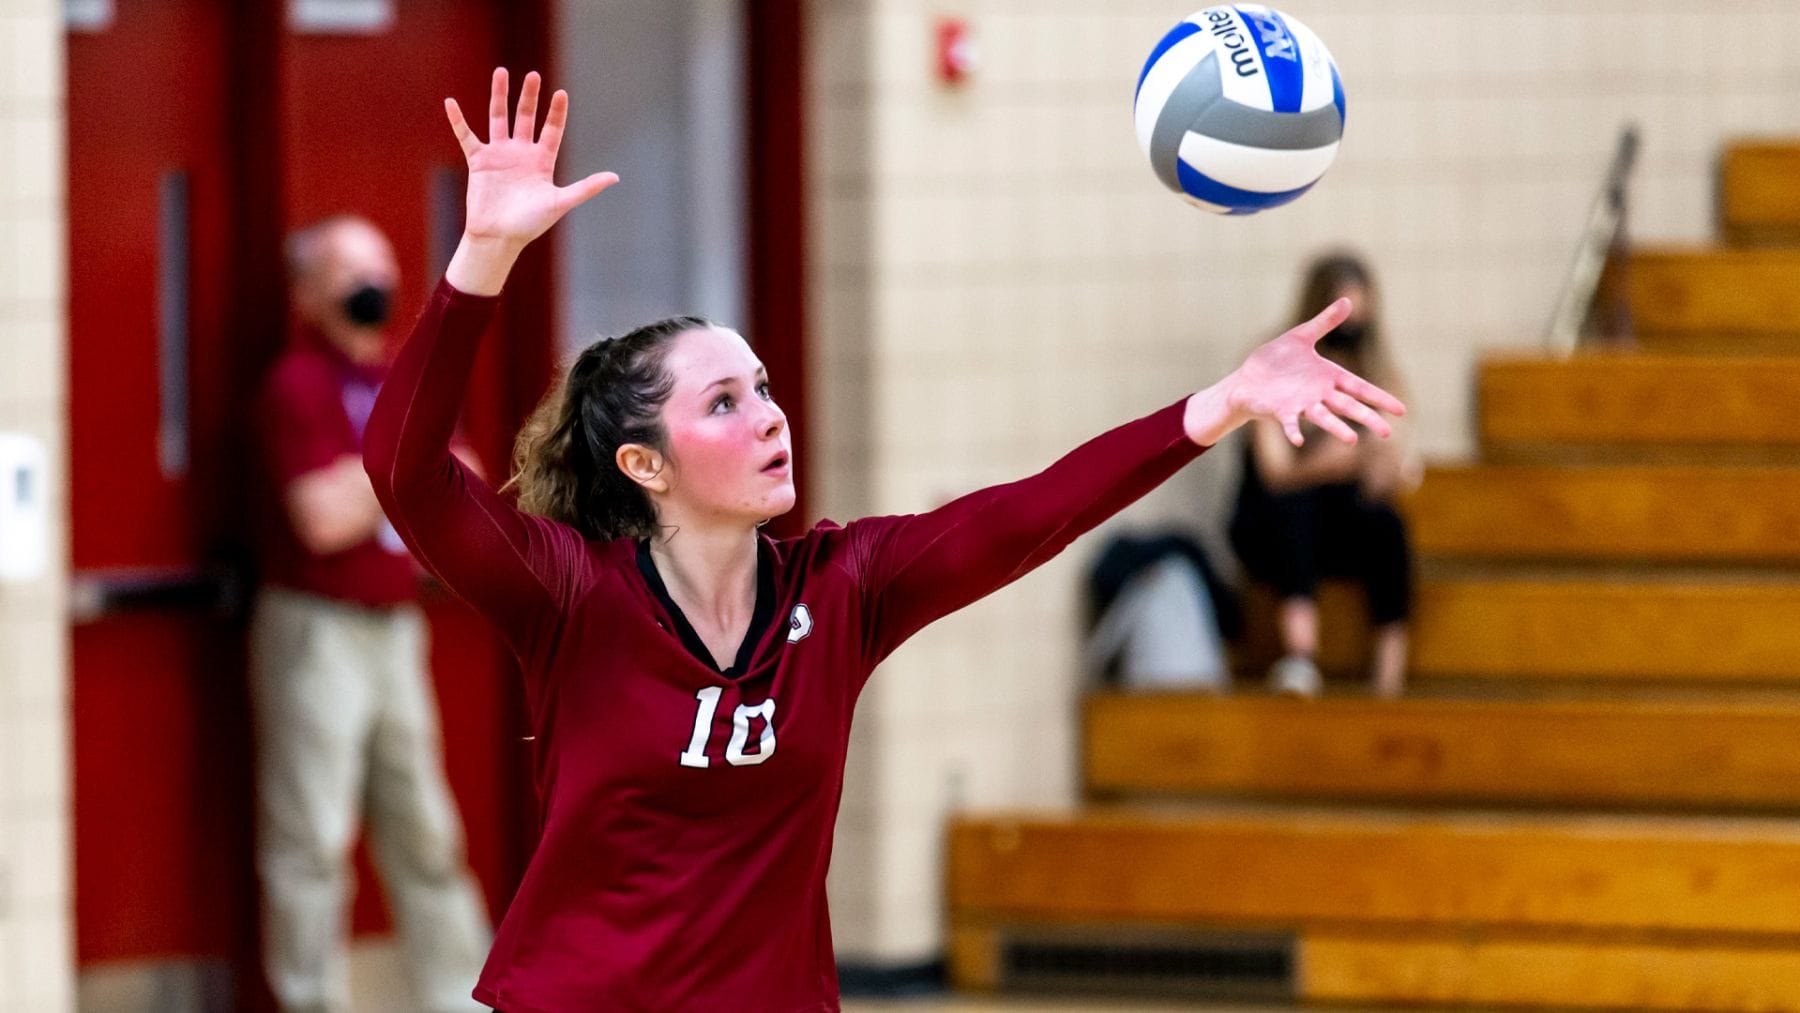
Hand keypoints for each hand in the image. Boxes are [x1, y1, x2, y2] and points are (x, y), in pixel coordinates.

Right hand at [444, 68, 617, 250]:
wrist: (499, 238)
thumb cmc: (530, 224)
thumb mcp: (561, 202)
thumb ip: (586, 187)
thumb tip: (615, 178)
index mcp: (542, 161)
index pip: (552, 130)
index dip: (556, 113)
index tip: (561, 93)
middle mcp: (521, 153)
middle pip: (526, 117)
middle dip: (529, 96)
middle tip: (533, 75)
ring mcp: (499, 155)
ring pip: (499, 118)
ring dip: (499, 96)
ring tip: (501, 72)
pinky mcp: (478, 161)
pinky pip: (466, 136)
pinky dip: (458, 120)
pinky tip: (450, 103)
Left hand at [1185, 297, 1406, 447]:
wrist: (1248, 378)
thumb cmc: (1276, 360)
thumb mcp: (1302, 336)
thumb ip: (1325, 321)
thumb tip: (1348, 300)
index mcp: (1328, 377)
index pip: (1360, 388)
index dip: (1379, 398)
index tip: (1400, 410)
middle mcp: (1319, 394)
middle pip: (1348, 407)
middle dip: (1367, 418)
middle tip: (1387, 434)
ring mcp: (1301, 404)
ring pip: (1324, 417)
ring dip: (1337, 428)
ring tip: (1352, 441)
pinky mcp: (1280, 411)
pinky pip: (1290, 423)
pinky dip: (1294, 431)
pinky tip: (1298, 441)